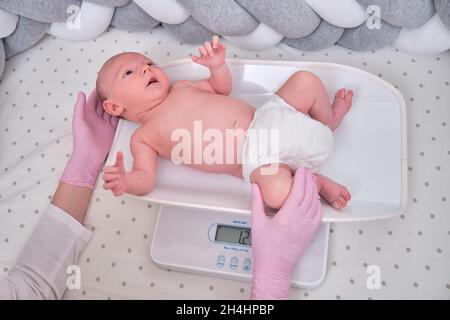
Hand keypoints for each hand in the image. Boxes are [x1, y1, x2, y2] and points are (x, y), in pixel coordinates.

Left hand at [60, 90, 118, 188]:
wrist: (89, 155)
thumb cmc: (81, 139)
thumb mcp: (78, 120)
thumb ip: (80, 107)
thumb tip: (81, 93)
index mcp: (87, 114)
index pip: (92, 100)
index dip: (97, 92)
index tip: (102, 83)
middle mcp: (96, 118)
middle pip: (103, 104)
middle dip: (108, 96)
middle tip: (115, 87)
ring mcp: (104, 124)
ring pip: (110, 111)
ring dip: (114, 104)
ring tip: (121, 96)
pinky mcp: (111, 130)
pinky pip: (116, 120)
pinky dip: (119, 114)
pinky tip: (124, 108)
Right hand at [102, 151, 126, 195]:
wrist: (126, 180)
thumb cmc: (120, 173)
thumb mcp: (120, 165)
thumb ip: (119, 159)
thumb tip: (119, 152)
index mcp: (108, 172)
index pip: (105, 170)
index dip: (111, 169)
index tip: (117, 169)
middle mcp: (108, 179)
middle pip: (104, 177)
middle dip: (112, 176)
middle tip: (119, 175)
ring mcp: (111, 186)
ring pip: (105, 186)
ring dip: (112, 183)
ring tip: (119, 181)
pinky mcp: (115, 191)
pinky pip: (115, 193)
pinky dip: (119, 191)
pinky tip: (123, 188)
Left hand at [191, 35, 225, 69]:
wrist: (216, 65)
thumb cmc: (209, 62)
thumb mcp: (202, 62)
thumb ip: (197, 60)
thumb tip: (192, 57)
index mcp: (204, 48)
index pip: (202, 46)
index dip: (203, 49)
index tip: (205, 55)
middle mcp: (210, 45)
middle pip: (207, 42)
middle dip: (208, 48)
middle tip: (211, 54)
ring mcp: (216, 45)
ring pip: (215, 38)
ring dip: (215, 41)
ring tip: (215, 47)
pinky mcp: (222, 47)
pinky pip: (223, 44)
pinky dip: (223, 45)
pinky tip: (223, 48)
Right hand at [250, 167, 322, 299]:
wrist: (274, 267)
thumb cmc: (265, 248)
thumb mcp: (257, 221)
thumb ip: (257, 201)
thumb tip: (255, 187)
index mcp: (288, 215)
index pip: (299, 191)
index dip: (301, 178)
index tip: (300, 170)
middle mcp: (301, 220)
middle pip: (309, 194)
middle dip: (308, 180)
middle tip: (306, 171)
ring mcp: (307, 226)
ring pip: (315, 203)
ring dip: (313, 190)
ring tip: (310, 181)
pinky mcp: (310, 233)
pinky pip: (318, 214)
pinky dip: (317, 204)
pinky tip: (313, 199)